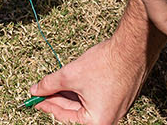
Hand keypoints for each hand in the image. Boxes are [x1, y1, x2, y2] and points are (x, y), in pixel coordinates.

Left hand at [27, 36, 148, 123]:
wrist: (132, 49)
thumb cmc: (106, 65)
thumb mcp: (69, 75)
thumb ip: (49, 85)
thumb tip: (35, 90)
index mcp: (97, 121)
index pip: (65, 117)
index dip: (46, 106)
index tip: (34, 100)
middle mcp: (109, 118)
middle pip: (75, 111)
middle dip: (56, 99)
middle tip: (41, 90)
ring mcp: (115, 107)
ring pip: (84, 102)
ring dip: (68, 93)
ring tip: (53, 82)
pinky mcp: (118, 96)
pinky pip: (94, 96)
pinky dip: (81, 89)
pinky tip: (69, 80)